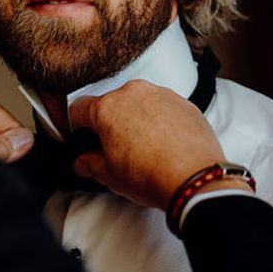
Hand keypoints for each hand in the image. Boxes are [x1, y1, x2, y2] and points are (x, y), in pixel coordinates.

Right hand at [69, 80, 247, 208]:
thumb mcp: (109, 176)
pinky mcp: (183, 102)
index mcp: (108, 108)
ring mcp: (160, 95)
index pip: (79, 108)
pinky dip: (161, 120)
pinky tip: (164, 144)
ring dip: (137, 119)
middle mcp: (133, 93)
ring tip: (145, 149)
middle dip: (110, 123)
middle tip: (117, 149)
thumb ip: (89, 164)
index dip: (77, 126)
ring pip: (139, 103)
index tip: (83, 137)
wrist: (194, 178)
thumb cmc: (153, 174)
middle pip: (111, 103)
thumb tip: (84, 162)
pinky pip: (163, 107)